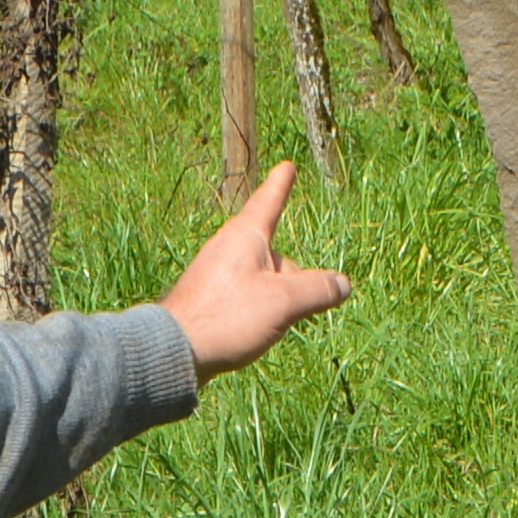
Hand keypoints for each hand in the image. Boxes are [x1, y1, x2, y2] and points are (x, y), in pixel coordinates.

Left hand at [161, 164, 352, 380]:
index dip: (281, 186)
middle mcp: (227, 248)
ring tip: (265, 328)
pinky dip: (258, 311)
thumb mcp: (283, 302)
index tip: (286, 166)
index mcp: (245, 236)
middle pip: (277, 256)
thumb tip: (343, 284)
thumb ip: (317, 290)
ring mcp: (216, 273)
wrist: (175, 350)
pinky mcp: (208, 297)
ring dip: (276, 300)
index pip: (269, 203)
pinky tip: (251, 334)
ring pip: (263, 279)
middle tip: (289, 312)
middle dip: (292, 281)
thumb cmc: (229, 317)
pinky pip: (246, 296)